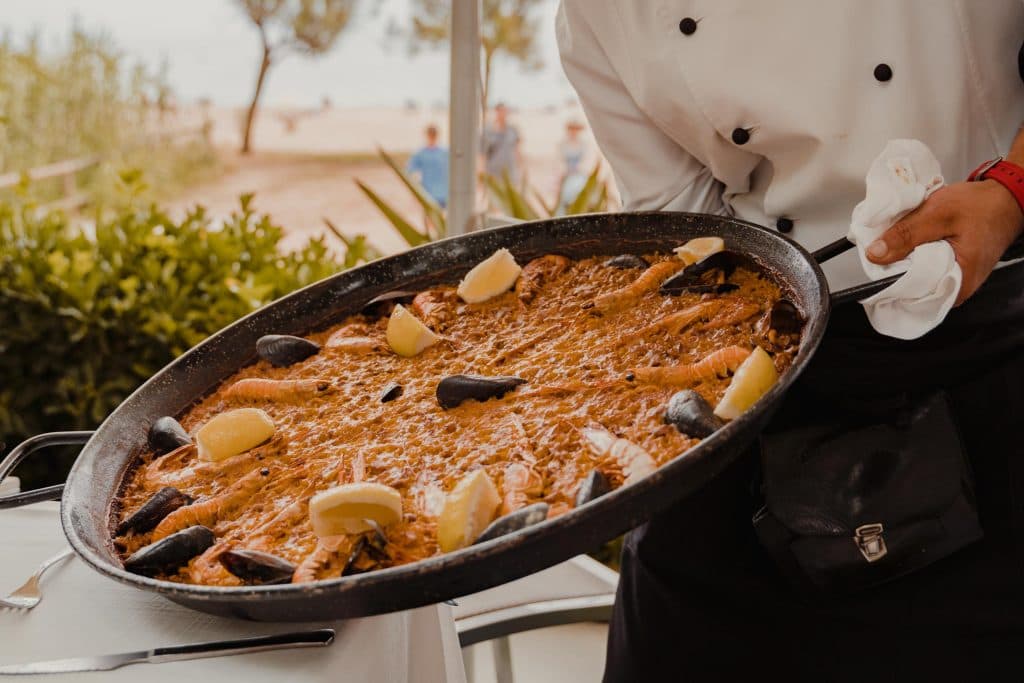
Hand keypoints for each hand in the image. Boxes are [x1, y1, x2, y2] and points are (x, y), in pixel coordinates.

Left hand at [866, 179, 1023, 304]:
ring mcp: (954, 280)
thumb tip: (875, 254)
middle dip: (894, 268)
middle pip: (911, 286)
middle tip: (884, 247)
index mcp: (957, 283)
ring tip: (900, 242)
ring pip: (916, 276)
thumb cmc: (982, 206)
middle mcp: (956, 289)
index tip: (874, 262)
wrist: (1006, 197)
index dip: (888, 278)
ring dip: (904, 260)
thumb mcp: (937, 214)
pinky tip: (912, 243)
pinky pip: (924, 268)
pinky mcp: (952, 269)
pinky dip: (914, 255)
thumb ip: (905, 235)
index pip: (910, 294)